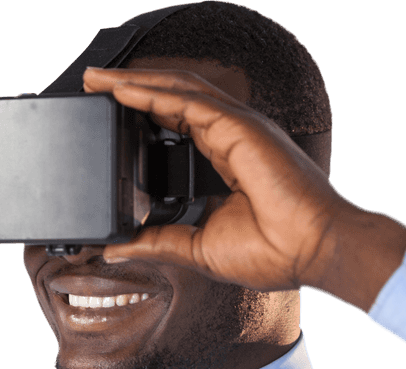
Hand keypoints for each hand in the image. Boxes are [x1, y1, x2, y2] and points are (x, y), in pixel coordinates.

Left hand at [82, 67, 405, 312]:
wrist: (314, 252)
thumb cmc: (273, 252)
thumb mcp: (197, 249)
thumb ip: (157, 243)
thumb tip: (115, 248)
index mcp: (224, 158)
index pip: (174, 123)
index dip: (140, 111)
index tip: (106, 112)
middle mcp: (230, 135)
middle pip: (171, 97)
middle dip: (129, 87)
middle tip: (91, 83)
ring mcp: (237, 127)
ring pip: (176, 90)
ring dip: (134, 81)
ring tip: (97, 78)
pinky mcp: (239, 128)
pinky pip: (187, 101)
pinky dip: (152, 92)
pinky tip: (122, 90)